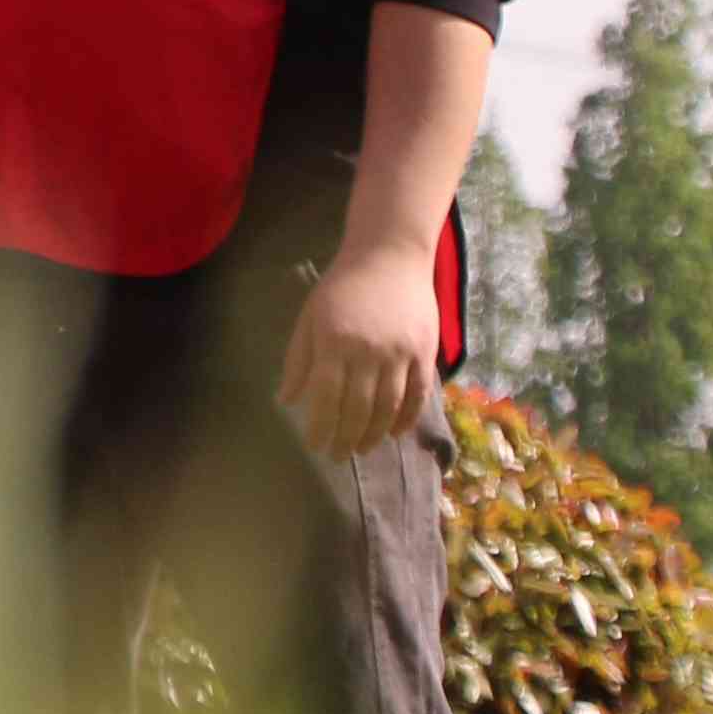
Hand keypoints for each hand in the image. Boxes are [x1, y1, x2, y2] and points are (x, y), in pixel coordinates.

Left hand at [280, 239, 443, 458]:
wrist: (389, 257)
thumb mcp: (309, 319)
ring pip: (389, 407)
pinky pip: (418, 395)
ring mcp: (401, 354)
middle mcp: (369, 353)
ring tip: (361, 449)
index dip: (320, 426)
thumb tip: (287, 400)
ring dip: (374, 434)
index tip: (315, 446)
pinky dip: (407, 418)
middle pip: (358, 408)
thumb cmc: (341, 288)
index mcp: (334, 343)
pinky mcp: (425, 353)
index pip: (326, 397)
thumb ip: (299, 360)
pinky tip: (395, 433)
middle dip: (346, 437)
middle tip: (337, 456)